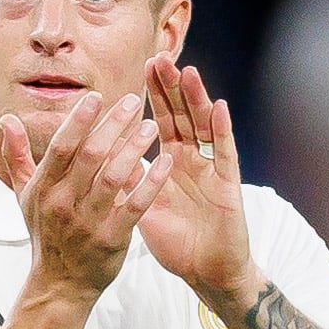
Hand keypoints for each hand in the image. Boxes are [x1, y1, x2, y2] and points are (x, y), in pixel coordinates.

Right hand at [0, 91, 173, 303]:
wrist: (60, 283)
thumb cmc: (45, 233)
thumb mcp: (24, 195)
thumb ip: (17, 155)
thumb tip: (8, 118)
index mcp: (44, 188)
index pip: (61, 147)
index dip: (79, 120)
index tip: (96, 96)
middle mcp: (64, 203)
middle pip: (91, 156)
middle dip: (113, 125)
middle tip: (134, 100)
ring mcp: (89, 222)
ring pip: (114, 177)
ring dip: (134, 148)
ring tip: (151, 125)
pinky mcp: (113, 239)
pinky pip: (135, 206)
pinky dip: (151, 183)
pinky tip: (165, 162)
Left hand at [137, 53, 259, 305]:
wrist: (205, 271)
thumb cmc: (176, 240)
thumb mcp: (143, 206)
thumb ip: (127, 179)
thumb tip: (99, 153)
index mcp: (172, 161)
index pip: (162, 120)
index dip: (154, 95)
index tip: (141, 66)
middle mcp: (194, 159)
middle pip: (182, 115)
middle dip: (170, 87)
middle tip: (158, 57)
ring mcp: (213, 168)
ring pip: (204, 126)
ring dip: (196, 99)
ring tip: (185, 72)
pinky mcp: (229, 184)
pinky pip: (226, 153)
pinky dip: (223, 130)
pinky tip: (219, 107)